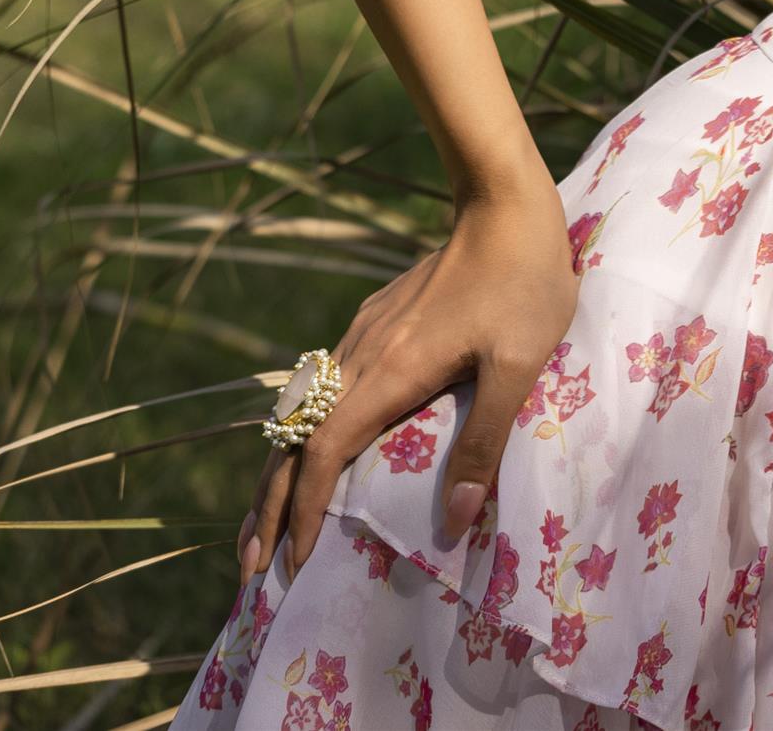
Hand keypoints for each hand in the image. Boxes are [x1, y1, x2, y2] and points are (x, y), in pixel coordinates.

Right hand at [239, 167, 576, 586]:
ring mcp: (364, 335)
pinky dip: (302, 436)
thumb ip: (485, 439)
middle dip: (268, 508)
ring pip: (302, 415)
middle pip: (295, 442)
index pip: (325, 454)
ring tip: (262, 529)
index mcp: (389, 370)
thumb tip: (457, 520)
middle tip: (250, 571)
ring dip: (278, 474)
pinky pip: (323, 390)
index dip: (304, 512)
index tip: (294, 564)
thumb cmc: (523, 281)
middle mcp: (362, 355)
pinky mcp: (376, 322)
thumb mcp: (519, 364)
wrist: (503, 200)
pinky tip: (308, 454)